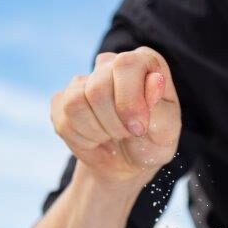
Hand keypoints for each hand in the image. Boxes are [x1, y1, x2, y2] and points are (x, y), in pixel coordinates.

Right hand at [51, 47, 181, 184]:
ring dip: (98, 132)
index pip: (125, 64)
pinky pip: (63, 119)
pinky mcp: (62, 100)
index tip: (138, 129)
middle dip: (114, 123)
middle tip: (127, 133)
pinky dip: (82, 139)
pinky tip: (96, 138)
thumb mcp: (166, 133)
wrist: (127, 165)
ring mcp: (83, 81)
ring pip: (76, 103)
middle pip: (97, 87)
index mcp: (144, 62)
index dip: (129, 102)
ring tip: (112, 135)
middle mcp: (111, 64)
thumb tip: (156, 80)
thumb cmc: (151, 143)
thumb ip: (161, 108)